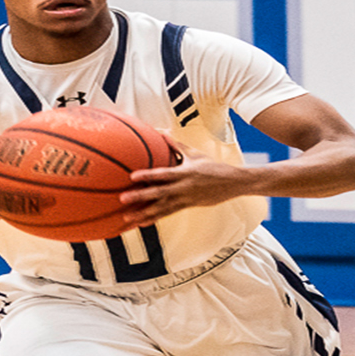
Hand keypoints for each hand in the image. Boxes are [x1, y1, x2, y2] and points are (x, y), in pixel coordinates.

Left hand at [117, 149, 250, 225]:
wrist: (233, 183)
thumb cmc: (213, 167)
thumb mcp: (196, 154)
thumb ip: (177, 145)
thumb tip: (161, 132)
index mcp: (184, 173)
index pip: (162, 174)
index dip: (147, 175)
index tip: (131, 177)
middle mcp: (182, 188)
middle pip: (158, 194)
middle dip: (140, 197)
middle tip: (122, 199)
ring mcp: (184, 200)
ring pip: (160, 209)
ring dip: (142, 214)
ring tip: (126, 219)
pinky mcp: (186, 207)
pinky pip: (166, 214)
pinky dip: (153, 218)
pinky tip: (140, 223)